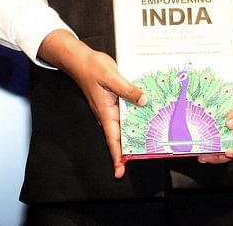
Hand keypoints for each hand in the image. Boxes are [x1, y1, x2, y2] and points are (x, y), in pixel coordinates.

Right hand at [38, 30, 145, 178]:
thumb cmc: (92, 68)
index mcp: (105, 112)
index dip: (117, 157)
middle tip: (148, 155)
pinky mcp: (114, 102)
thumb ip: (128, 89)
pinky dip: (135, 117)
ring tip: (152, 142)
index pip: (112, 140)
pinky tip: (148, 116)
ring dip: (135, 134)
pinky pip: (126, 114)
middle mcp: (107, 114)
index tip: (119, 172)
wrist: (80, 60)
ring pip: (124, 126)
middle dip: (131, 149)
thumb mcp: (111, 77)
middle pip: (120, 137)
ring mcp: (110, 109)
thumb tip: (144, 101)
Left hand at [200, 27, 232, 163]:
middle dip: (222, 156)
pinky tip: (199, 137)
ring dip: (214, 149)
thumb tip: (229, 124)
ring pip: (226, 142)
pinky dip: (211, 136)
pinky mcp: (227, 116)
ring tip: (199, 152)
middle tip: (206, 156)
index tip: (230, 152)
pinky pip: (219, 130)